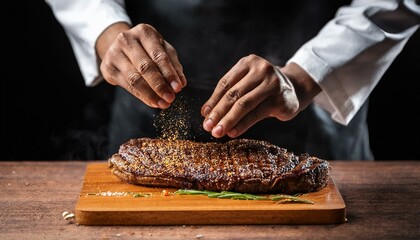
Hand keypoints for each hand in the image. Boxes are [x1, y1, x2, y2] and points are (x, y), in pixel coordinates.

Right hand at [96, 23, 186, 108]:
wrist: (120, 47)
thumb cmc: (147, 49)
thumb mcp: (162, 50)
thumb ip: (173, 65)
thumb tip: (181, 83)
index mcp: (144, 32)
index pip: (158, 55)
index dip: (169, 73)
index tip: (178, 88)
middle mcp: (126, 40)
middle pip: (145, 67)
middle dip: (160, 85)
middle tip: (170, 98)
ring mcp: (114, 53)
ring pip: (134, 78)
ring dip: (151, 94)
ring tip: (163, 103)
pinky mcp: (107, 68)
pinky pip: (127, 86)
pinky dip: (142, 96)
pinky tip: (152, 102)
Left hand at [201, 54, 320, 137]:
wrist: (295, 89)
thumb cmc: (263, 88)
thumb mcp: (247, 84)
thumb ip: (230, 95)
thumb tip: (207, 114)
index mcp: (248, 62)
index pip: (225, 83)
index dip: (213, 100)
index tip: (204, 114)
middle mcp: (261, 69)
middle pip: (233, 94)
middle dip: (218, 112)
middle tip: (207, 126)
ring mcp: (272, 84)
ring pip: (244, 104)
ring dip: (228, 120)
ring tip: (217, 132)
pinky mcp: (280, 99)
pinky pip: (256, 114)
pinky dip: (242, 124)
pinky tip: (232, 132)